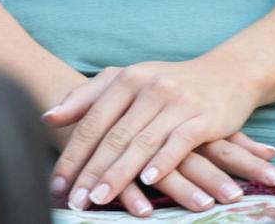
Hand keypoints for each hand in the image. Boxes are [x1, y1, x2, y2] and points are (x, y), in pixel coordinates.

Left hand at [45, 58, 274, 214]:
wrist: (227, 73)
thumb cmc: (169, 82)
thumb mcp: (128, 81)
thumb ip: (87, 97)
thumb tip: (47, 117)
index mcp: (127, 78)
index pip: (92, 121)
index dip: (73, 154)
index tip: (56, 183)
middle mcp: (150, 87)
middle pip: (114, 136)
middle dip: (92, 172)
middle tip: (74, 200)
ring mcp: (178, 101)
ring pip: (142, 142)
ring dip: (119, 174)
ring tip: (100, 199)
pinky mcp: (203, 116)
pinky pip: (180, 142)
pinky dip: (163, 161)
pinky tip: (148, 181)